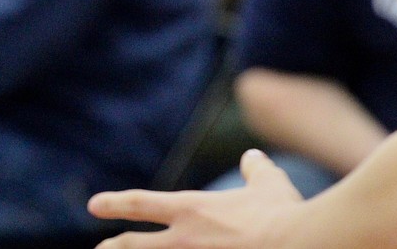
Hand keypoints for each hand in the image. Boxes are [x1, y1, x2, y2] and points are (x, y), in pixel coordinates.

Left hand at [88, 149, 303, 247]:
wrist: (303, 245)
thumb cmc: (286, 216)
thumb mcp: (269, 185)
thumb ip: (255, 170)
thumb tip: (252, 157)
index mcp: (191, 210)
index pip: (141, 203)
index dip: (114, 204)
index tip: (93, 206)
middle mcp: (184, 241)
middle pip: (132, 247)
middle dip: (113, 248)